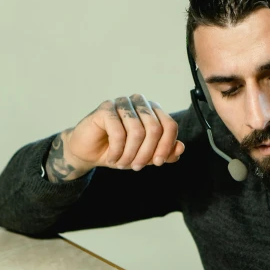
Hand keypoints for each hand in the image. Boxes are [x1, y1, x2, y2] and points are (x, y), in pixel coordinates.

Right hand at [45, 94, 184, 182]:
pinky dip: (116, 150)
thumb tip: (180, 148)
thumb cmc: (119, 151)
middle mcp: (139, 102)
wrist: (89, 152)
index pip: (169, 125)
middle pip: (155, 128)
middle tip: (136, 167)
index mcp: (152, 110)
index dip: (166, 146)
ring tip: (121, 164)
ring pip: (137, 131)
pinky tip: (112, 158)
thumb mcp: (144, 156)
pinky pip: (118, 132)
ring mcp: (122, 103)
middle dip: (146, 153)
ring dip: (130, 154)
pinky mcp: (105, 109)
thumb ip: (164, 153)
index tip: (157, 163)